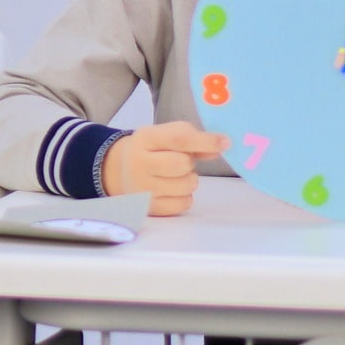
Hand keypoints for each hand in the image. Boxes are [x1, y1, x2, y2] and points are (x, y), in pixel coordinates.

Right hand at [102, 121, 228, 215]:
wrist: (119, 171)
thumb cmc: (150, 150)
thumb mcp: (164, 135)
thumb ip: (192, 138)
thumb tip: (221, 147)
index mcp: (145, 138)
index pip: (178, 139)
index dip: (205, 141)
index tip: (226, 142)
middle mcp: (139, 163)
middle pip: (183, 164)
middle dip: (189, 163)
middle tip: (180, 162)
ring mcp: (142, 189)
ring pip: (187, 186)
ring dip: (188, 180)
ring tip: (173, 176)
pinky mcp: (149, 208)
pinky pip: (183, 204)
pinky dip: (184, 197)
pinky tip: (171, 190)